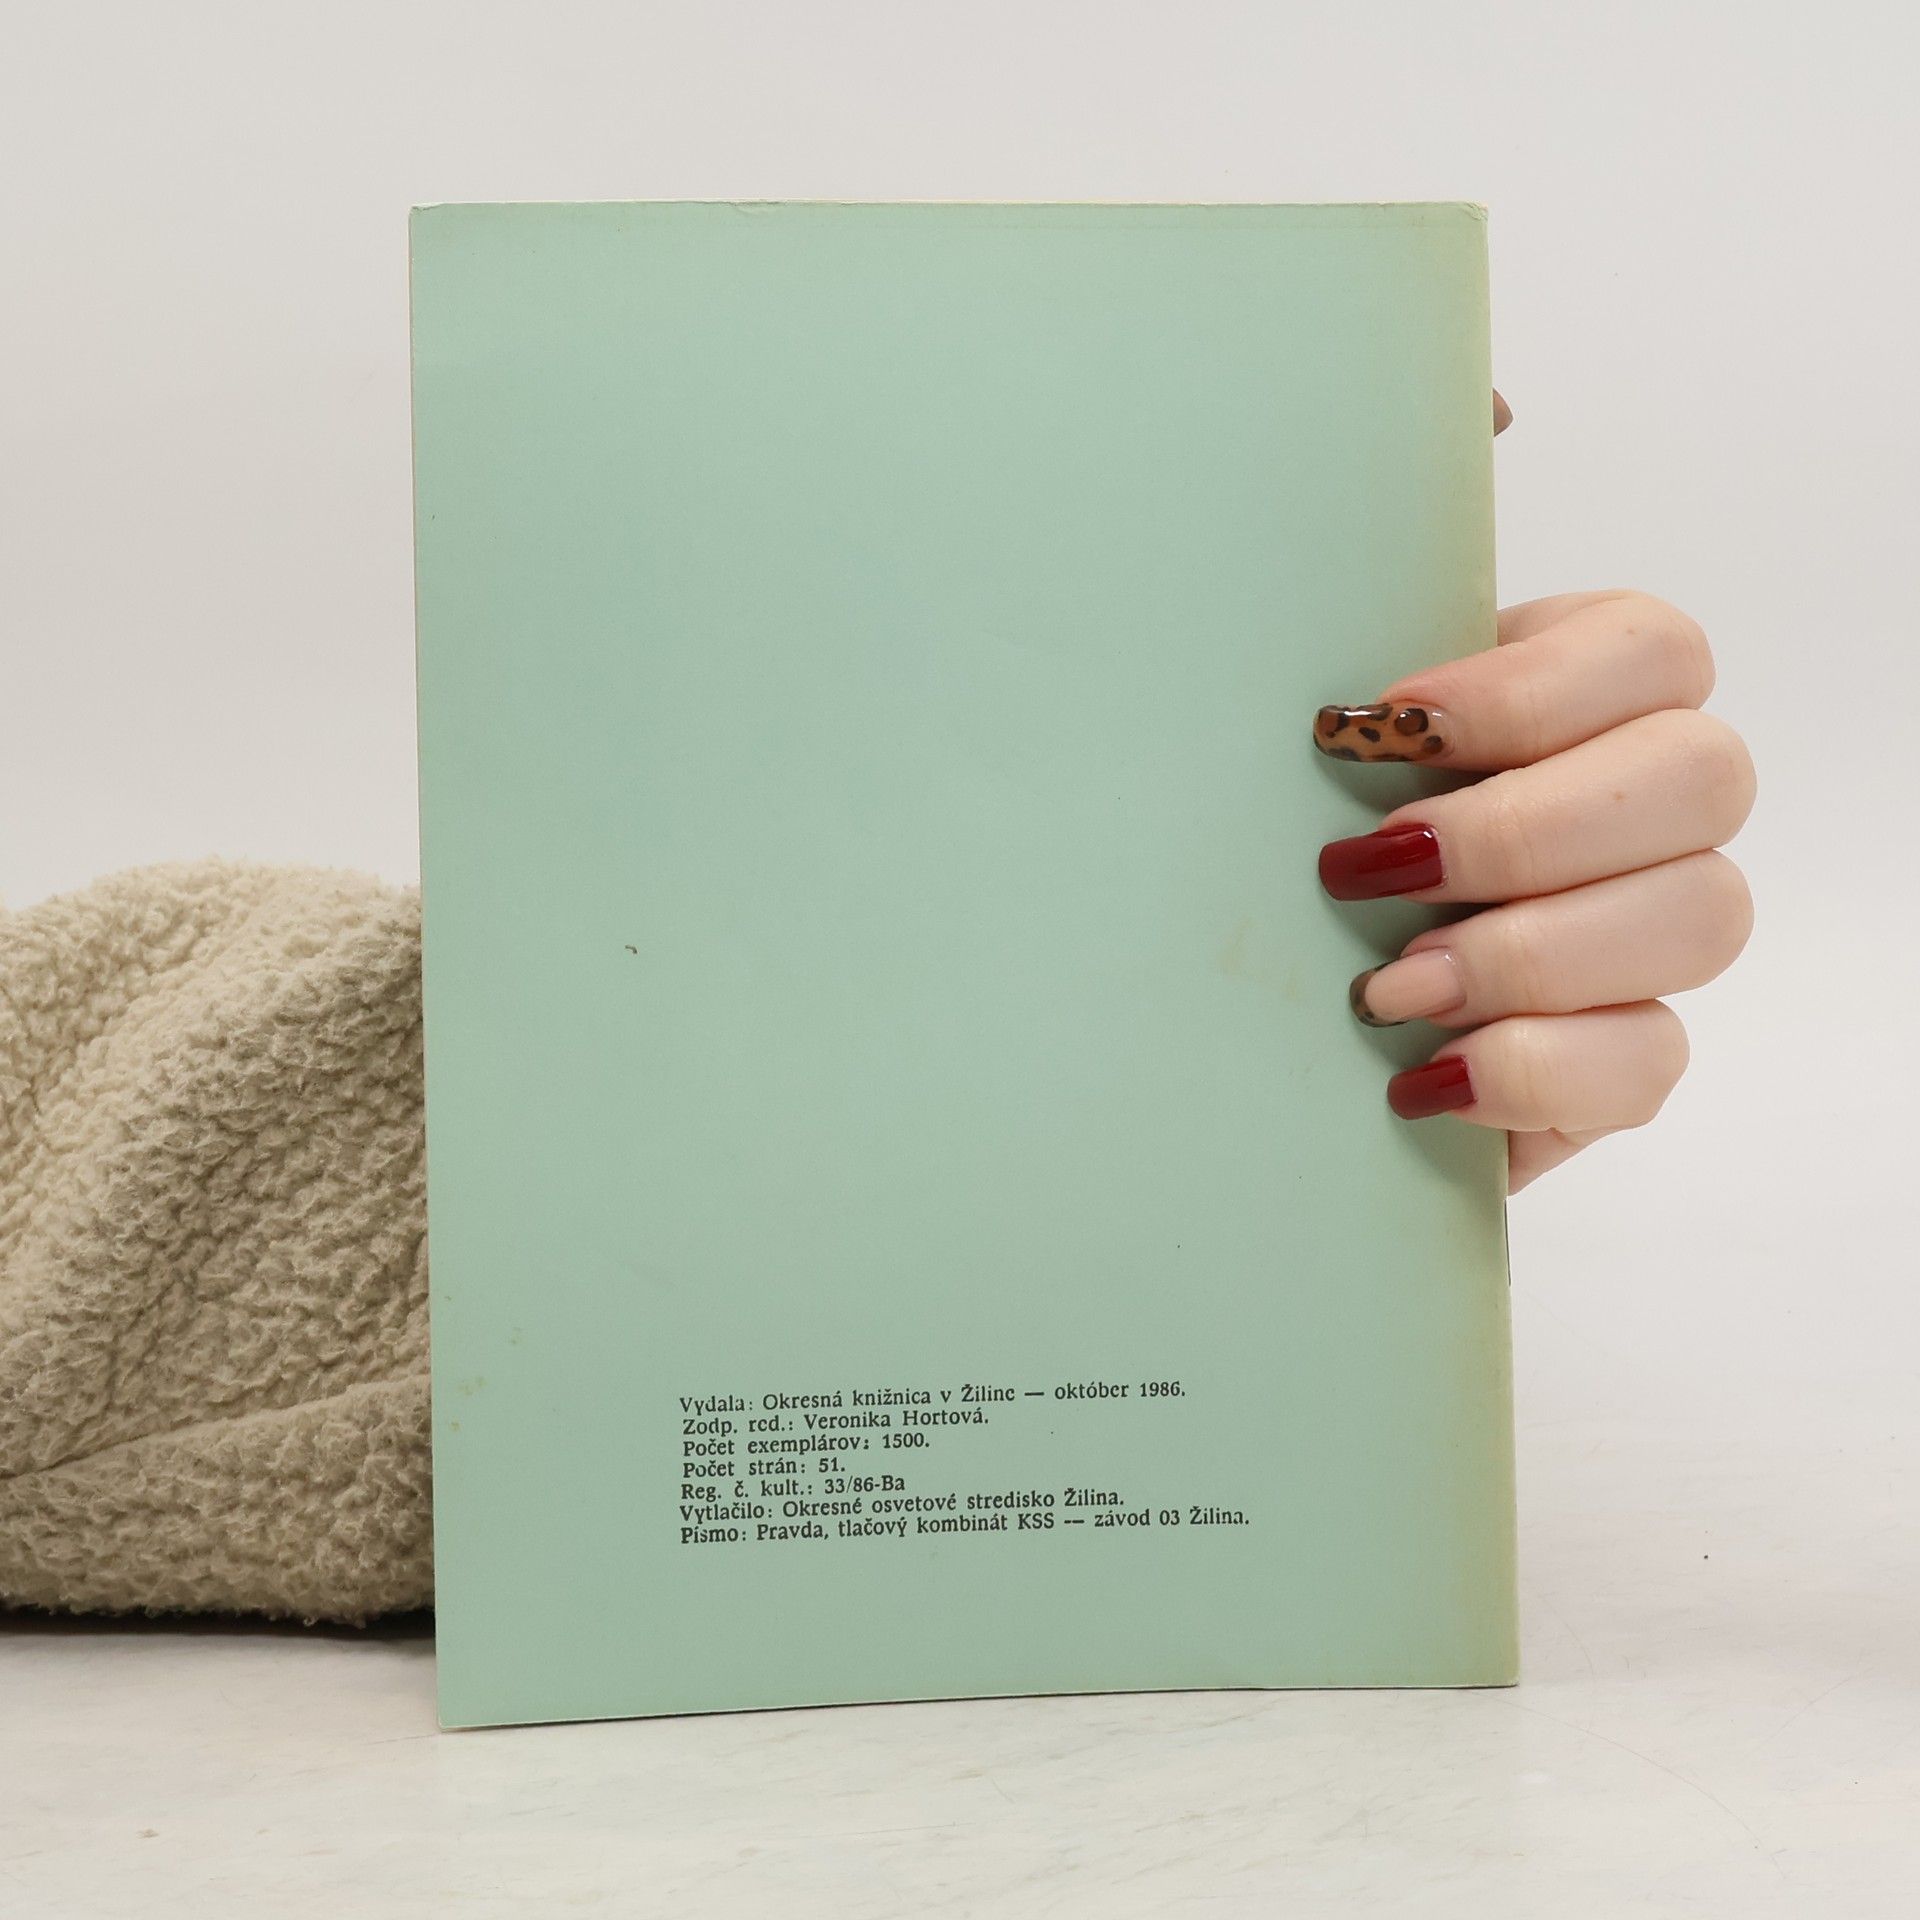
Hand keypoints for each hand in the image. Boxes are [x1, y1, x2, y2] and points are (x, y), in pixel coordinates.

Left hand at [1313, 411, 1754, 1190]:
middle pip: (1707, 776)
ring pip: (1704, 917)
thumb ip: (1375, 553)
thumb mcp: (1288, 694)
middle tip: (1369, 865)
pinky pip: (1654, 1065)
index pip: (1654, 647)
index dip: (1533, 686)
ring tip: (1382, 986)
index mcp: (1569, 696)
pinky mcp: (1612, 1062)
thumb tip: (1490, 400)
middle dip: (1529, 828)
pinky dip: (1539, 1070)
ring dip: (1531, 952)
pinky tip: (1425, 1075)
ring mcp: (1641, 939)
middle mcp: (1637, 807)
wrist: (1235, 995)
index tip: (1378, 726)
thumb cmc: (1266, 825)